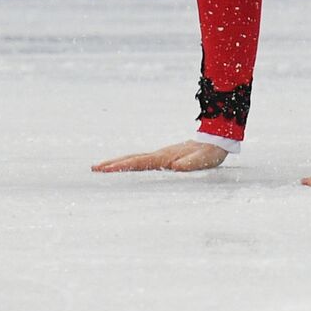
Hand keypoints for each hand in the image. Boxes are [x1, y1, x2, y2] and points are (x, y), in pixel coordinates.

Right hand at [92, 140, 228, 172]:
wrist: (216, 141)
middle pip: (132, 158)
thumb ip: (192, 163)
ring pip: (135, 158)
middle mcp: (160, 154)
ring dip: (118, 162)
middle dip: (113, 164)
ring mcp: (161, 155)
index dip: (122, 166)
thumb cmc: (210, 153)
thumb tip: (178, 167)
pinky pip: (142, 160)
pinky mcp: (164, 157)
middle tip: (94, 169)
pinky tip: (124, 167)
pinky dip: (129, 163)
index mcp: (166, 157)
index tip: (106, 169)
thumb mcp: (203, 160)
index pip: (140, 162)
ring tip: (101, 167)